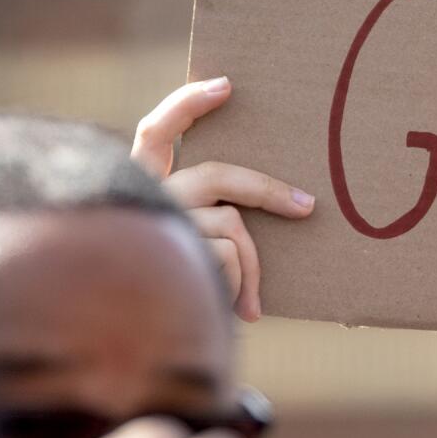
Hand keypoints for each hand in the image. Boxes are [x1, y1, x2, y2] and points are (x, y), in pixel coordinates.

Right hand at [131, 79, 315, 321]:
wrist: (130, 352)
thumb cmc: (164, 299)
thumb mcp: (179, 252)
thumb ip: (201, 222)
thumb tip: (263, 215)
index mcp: (138, 190)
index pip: (155, 132)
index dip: (187, 105)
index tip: (225, 86)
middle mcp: (142, 200)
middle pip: (218, 175)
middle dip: (268, 189)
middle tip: (306, 206)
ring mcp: (157, 225)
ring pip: (231, 224)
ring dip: (251, 265)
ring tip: (252, 304)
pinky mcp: (174, 252)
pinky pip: (229, 255)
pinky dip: (242, 284)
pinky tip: (238, 311)